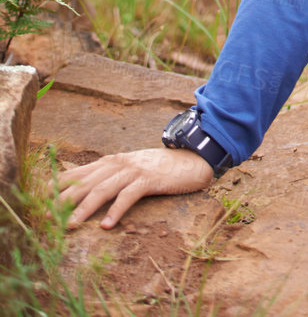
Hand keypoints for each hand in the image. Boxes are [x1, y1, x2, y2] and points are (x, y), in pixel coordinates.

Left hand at [57, 147, 213, 229]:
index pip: (77, 173)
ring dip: (84, 208)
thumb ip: (107, 176)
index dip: (57, 186)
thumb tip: (82, 190)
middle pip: (85, 182)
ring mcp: (133, 170)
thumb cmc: (157, 169)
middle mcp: (118, 163)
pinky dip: (116, 210)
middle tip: (46, 217)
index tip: (39, 200)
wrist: (190, 159)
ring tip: (70, 226)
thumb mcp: (128, 170)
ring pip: (103, 189)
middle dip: (63, 199)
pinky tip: (107, 225)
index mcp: (110, 161)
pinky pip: (129, 195)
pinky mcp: (149, 179)